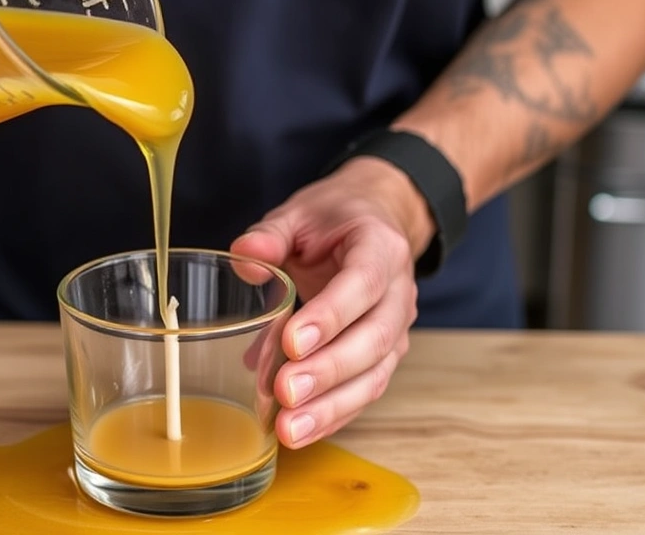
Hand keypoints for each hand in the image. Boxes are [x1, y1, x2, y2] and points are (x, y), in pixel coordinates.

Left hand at [230, 156, 434, 448]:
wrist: (377, 221)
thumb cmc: (335, 218)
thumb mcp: (300, 213)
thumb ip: (271, 234)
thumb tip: (246, 256)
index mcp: (380, 249)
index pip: (362, 285)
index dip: (330, 315)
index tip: (292, 342)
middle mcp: (399, 293)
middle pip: (373, 339)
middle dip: (328, 371)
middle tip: (285, 392)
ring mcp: (396, 329)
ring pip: (374, 375)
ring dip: (331, 406)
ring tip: (289, 429)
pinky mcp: (384, 357)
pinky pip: (364, 391)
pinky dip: (334, 415)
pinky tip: (300, 432)